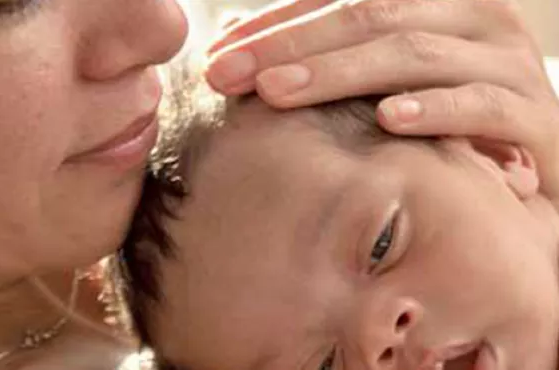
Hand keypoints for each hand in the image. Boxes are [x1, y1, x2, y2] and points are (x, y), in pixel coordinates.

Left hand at [205, 0, 558, 202]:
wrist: (543, 172)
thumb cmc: (451, 125)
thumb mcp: (391, 85)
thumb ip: (332, 58)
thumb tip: (240, 37)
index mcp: (435, 4)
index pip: (344, 0)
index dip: (278, 25)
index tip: (219, 56)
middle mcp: (474, 19)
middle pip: (370, 17)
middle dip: (290, 46)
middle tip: (226, 75)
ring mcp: (508, 63)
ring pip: (415, 53)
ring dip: (341, 73)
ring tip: (278, 94)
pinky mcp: (536, 116)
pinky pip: (484, 105)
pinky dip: (435, 108)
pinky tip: (388, 120)